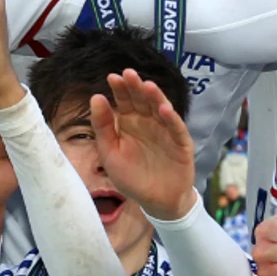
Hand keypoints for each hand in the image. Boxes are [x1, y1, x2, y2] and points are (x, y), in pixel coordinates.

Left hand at [92, 69, 196, 220]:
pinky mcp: (181, 143)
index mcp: (129, 123)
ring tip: (147, 86)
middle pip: (142, 100)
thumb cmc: (132, 177)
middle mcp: (148, 122)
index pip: (124, 101)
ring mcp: (166, 131)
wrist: (156, 202)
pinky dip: (171, 119)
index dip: (119, 89)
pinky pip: (176, 128)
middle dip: (136, 87)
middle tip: (129, 73)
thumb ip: (102, 127)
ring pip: (160, 109)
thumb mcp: (110, 153)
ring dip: (155, 97)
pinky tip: (164, 110)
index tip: (112, 78)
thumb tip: (96, 97)